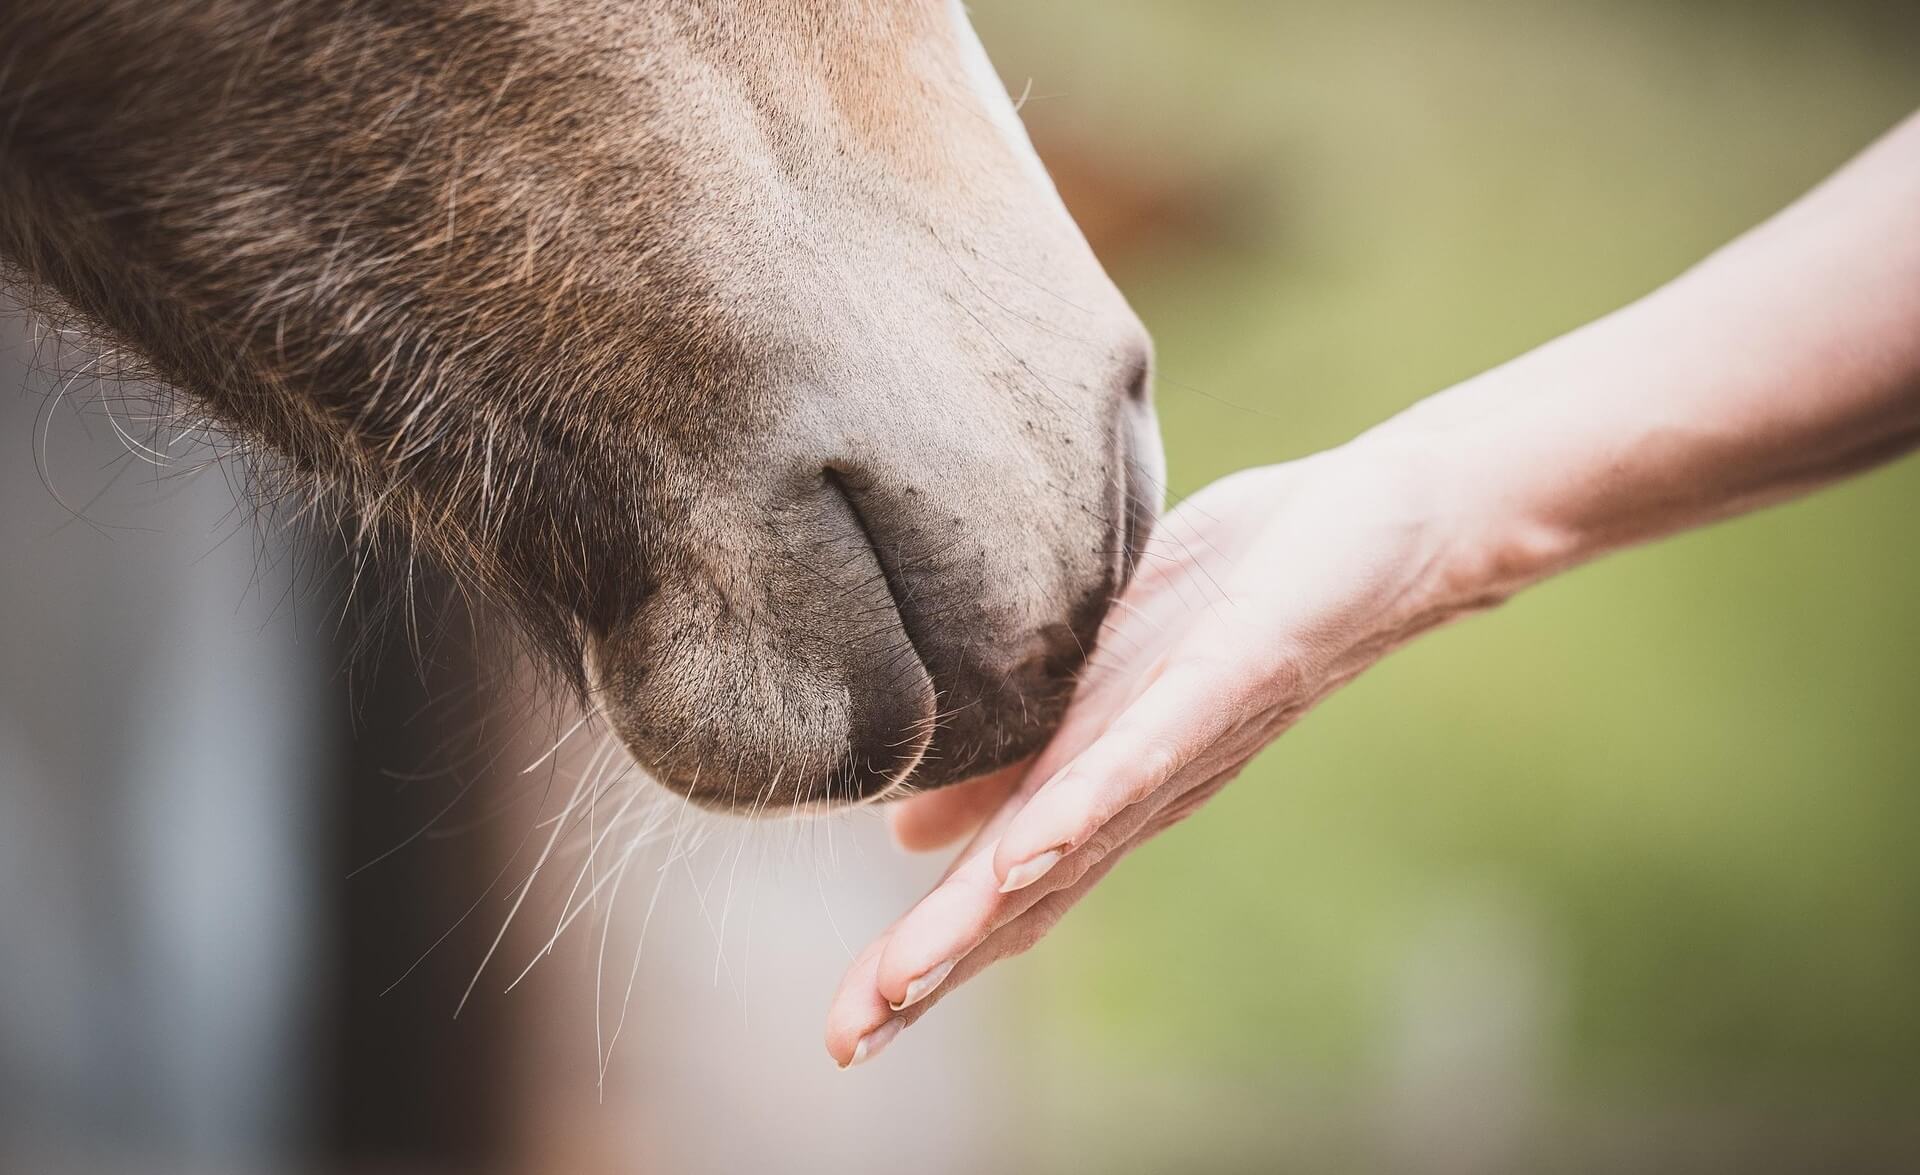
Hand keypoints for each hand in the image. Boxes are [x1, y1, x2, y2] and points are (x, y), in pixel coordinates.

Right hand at [825, 441, 1489, 1065]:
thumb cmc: (1229, 604)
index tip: (842, 1031)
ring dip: (982, 915)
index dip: (922, 962)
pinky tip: (1026, 852)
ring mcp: (1175, 748)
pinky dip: (1082, 811)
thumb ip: (1010, 764)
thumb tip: (913, 839)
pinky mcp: (1219, 687)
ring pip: (1065, 850)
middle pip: (1017, 900)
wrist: (1374, 538)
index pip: (994, 894)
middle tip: (848, 1036)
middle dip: (932, 968)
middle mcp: (1131, 793)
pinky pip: (1143, 758)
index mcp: (1091, 789)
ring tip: (907, 974)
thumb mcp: (1090, 685)